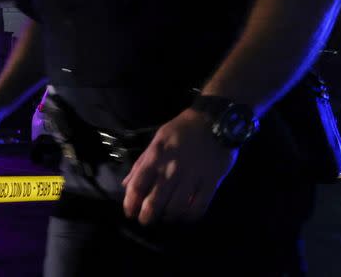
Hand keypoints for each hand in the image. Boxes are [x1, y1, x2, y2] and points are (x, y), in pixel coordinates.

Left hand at [121, 108, 237, 224]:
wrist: (214, 119)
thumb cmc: (182, 129)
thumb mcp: (157, 140)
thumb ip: (141, 163)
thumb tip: (126, 185)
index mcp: (156, 156)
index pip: (137, 185)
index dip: (130, 203)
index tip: (130, 212)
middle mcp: (172, 168)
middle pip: (154, 202)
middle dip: (147, 217)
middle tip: (146, 221)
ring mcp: (192, 176)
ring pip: (176, 208)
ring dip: (168, 217)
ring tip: (166, 216)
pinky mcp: (211, 181)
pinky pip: (199, 207)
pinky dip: (190, 216)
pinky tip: (186, 215)